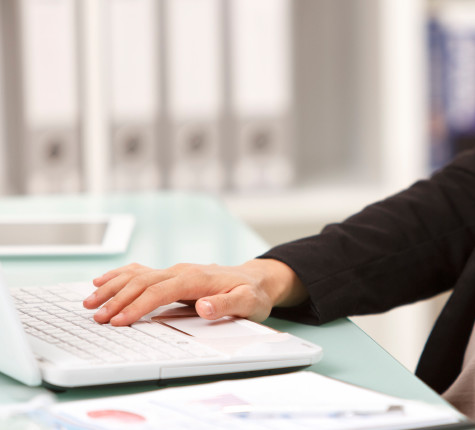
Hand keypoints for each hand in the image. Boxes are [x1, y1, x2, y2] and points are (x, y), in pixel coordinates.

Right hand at [84, 259, 307, 325]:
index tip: (120, 321)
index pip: (160, 291)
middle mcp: (183, 271)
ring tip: (89, 302)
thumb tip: (205, 306)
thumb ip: (228, 304)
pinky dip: (119, 276)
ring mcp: (176, 271)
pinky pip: (141, 272)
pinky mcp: (172, 275)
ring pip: (137, 276)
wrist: (257, 279)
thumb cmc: (253, 293)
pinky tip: (101, 281)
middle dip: (117, 300)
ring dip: (112, 288)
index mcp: (197, 278)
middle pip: (142, 282)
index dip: (138, 306)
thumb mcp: (249, 302)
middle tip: (96, 317)